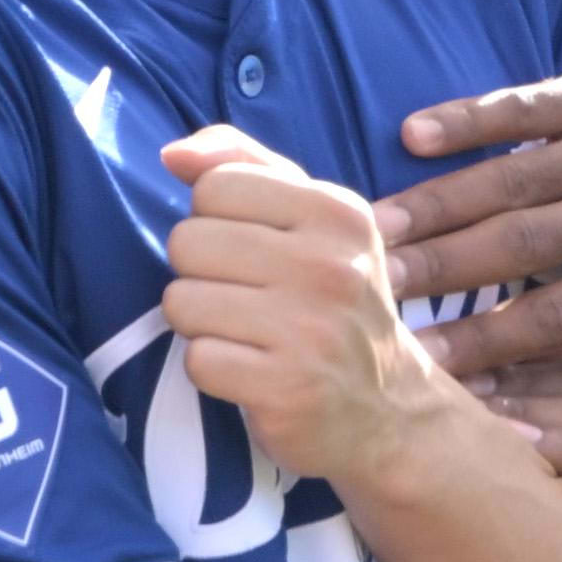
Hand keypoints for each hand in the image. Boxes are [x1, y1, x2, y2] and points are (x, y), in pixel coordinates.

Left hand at [158, 125, 445, 482]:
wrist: (388, 408)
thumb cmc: (332, 301)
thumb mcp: (311, 220)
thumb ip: (243, 166)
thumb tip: (173, 153)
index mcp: (337, 212)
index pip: (215, 187)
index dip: (216, 221)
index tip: (251, 252)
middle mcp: (330, 266)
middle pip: (188, 242)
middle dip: (200, 274)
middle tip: (244, 298)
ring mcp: (311, 330)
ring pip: (182, 302)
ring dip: (200, 324)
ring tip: (245, 335)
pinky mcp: (288, 390)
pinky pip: (198, 361)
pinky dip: (212, 369)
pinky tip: (249, 371)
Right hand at [374, 64, 561, 374]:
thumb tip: (511, 378)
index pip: (556, 317)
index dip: (484, 341)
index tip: (419, 361)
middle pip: (523, 243)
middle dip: (441, 269)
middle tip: (369, 288)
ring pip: (516, 177)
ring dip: (438, 202)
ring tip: (372, 228)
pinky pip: (529, 104)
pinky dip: (471, 117)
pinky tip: (415, 135)